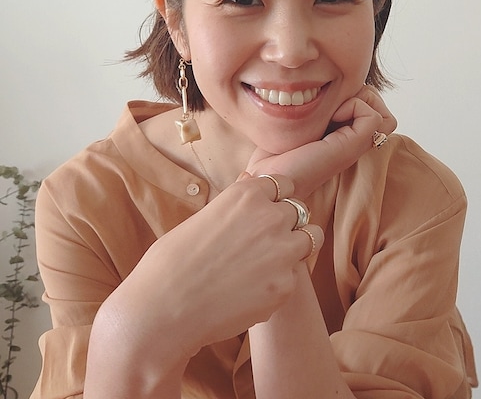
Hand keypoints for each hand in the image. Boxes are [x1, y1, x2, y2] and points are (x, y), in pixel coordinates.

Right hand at [97, 172, 322, 365]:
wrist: (162, 310)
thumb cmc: (172, 262)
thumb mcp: (204, 216)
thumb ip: (236, 199)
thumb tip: (251, 177)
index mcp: (247, 194)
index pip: (284, 184)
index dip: (276, 199)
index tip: (266, 212)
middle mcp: (270, 216)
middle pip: (299, 210)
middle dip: (286, 223)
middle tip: (263, 244)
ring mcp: (282, 250)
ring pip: (310, 238)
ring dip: (295, 248)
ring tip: (267, 264)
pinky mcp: (286, 284)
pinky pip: (295, 276)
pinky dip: (280, 283)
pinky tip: (251, 293)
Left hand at [246, 86, 396, 198]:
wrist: (273, 177)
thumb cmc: (278, 152)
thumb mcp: (300, 121)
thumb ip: (315, 108)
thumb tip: (322, 83)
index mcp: (343, 135)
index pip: (370, 107)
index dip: (354, 94)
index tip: (327, 100)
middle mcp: (354, 141)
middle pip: (379, 108)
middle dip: (360, 94)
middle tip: (332, 102)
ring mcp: (356, 145)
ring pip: (383, 113)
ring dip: (361, 99)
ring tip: (334, 108)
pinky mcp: (354, 146)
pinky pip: (373, 116)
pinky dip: (355, 106)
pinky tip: (333, 115)